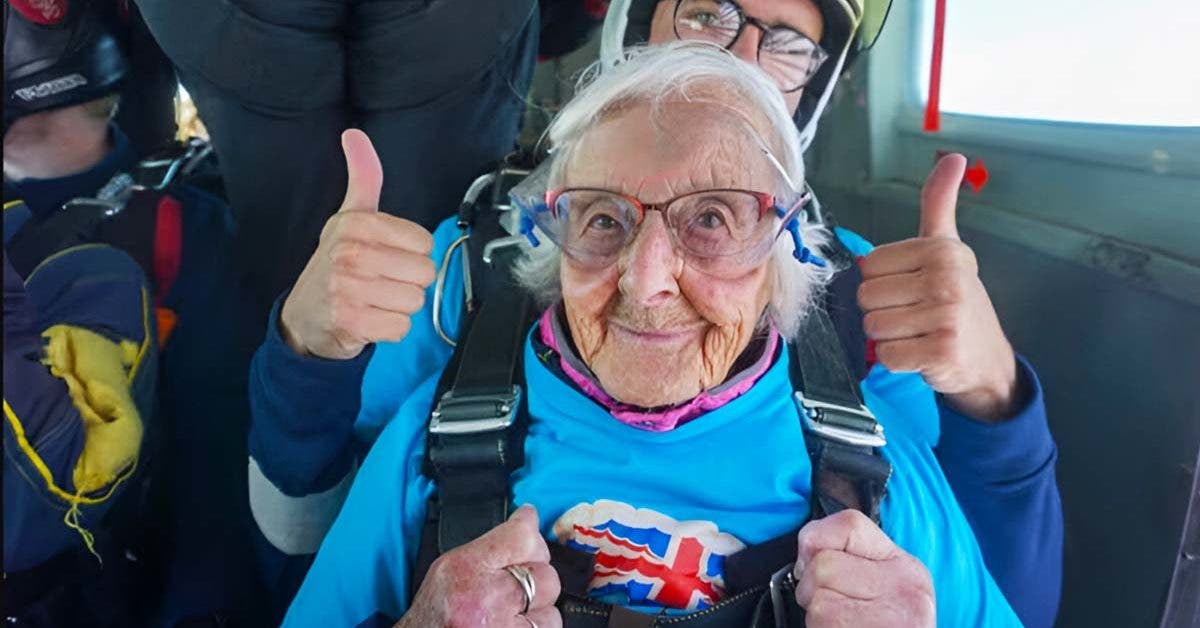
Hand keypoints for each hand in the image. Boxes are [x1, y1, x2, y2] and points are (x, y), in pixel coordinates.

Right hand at [280, 129, 435, 359]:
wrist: (305, 315)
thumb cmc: (336, 264)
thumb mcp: (349, 217)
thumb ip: (363, 177)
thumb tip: (354, 135)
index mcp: (357, 223)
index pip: (425, 243)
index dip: (411, 254)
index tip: (386, 256)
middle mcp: (350, 252)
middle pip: (425, 273)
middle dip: (407, 282)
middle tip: (380, 282)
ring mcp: (348, 288)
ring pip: (415, 301)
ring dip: (399, 306)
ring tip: (374, 300)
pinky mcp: (350, 321)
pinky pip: (401, 328)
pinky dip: (389, 329)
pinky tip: (370, 319)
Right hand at [399, 505, 561, 627]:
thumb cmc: (432, 616)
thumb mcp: (445, 571)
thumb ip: (485, 549)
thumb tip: (523, 527)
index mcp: (466, 570)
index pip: (520, 536)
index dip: (528, 526)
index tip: (529, 520)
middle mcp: (487, 599)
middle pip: (544, 572)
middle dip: (535, 573)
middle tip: (517, 579)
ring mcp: (503, 627)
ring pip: (551, 605)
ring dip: (537, 607)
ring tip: (512, 610)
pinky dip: (536, 626)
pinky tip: (515, 624)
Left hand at [794, 510, 934, 627]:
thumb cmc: (880, 626)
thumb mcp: (877, 588)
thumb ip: (848, 559)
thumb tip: (806, 549)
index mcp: (905, 567)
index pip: (847, 523)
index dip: (816, 541)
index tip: (815, 564)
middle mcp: (905, 589)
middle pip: (823, 565)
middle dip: (811, 588)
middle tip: (832, 608)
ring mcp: (893, 619)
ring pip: (817, 599)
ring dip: (815, 617)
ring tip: (841, 626)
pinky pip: (821, 624)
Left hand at [857, 153, 1020, 420]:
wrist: (986, 358)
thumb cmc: (955, 301)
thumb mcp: (947, 249)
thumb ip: (939, 204)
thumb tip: (954, 157)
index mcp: (942, 249)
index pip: (868, 266)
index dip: (881, 282)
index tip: (910, 288)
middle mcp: (947, 278)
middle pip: (866, 296)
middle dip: (881, 311)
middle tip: (913, 315)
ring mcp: (947, 315)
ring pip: (873, 326)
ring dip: (888, 337)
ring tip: (917, 333)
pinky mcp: (943, 351)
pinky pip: (887, 355)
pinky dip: (897, 360)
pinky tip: (921, 354)